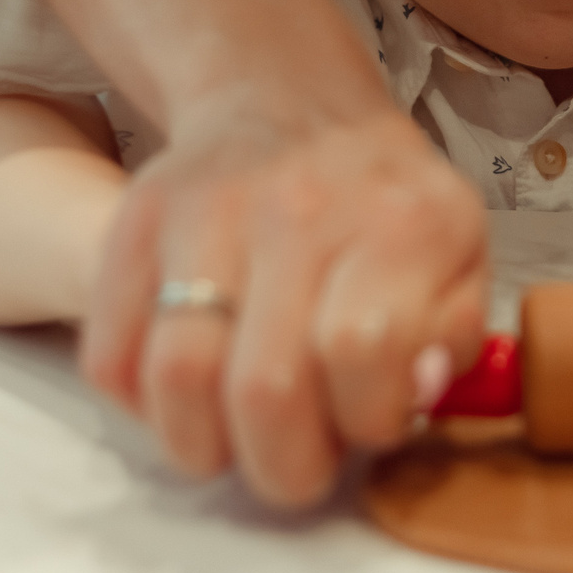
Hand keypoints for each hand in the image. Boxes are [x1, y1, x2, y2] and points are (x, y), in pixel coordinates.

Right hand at [79, 103, 488, 505]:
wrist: (293, 107)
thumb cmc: (385, 209)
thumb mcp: (461, 257)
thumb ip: (450, 335)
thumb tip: (413, 393)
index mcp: (397, 224)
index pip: (362, 352)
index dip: (365, 420)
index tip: (368, 423)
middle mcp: (297, 211)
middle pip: (265, 387)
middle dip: (285, 465)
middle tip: (296, 465)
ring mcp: (204, 214)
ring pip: (179, 379)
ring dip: (206, 447)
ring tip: (235, 442)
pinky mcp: (135, 227)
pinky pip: (112, 357)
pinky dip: (144, 409)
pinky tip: (191, 400)